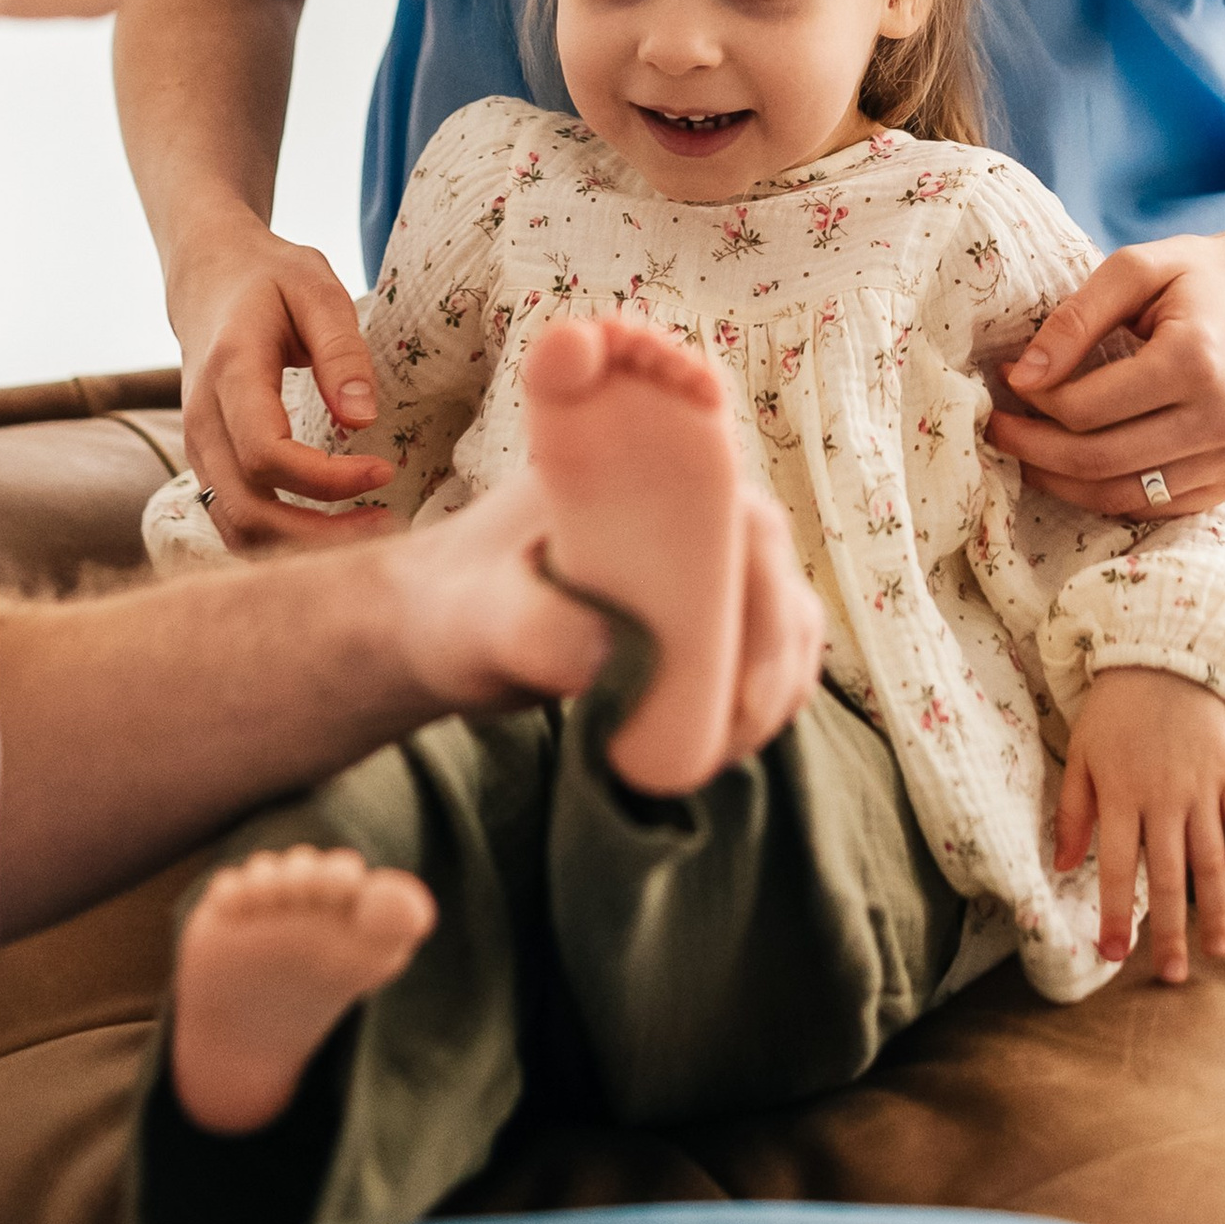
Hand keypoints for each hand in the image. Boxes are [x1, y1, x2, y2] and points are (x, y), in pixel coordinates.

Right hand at [168, 218, 396, 549]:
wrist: (208, 276)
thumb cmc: (269, 278)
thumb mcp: (316, 289)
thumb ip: (342, 350)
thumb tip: (363, 421)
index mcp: (230, 372)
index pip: (267, 453)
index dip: (327, 480)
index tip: (385, 469)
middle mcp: (201, 420)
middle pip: (248, 510)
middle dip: (319, 534)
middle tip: (387, 523)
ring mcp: (196, 447)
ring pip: (237, 527)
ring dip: (301, 546)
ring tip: (367, 530)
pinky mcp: (206, 461)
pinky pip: (235, 519)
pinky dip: (281, 538)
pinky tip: (331, 525)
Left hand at [385, 472, 822, 750]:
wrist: (442, 624)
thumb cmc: (456, 601)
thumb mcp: (479, 614)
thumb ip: (536, 630)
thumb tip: (618, 660)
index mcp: (644, 474)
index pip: (743, 518)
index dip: (766, 591)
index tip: (745, 682)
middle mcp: (684, 507)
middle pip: (773, 570)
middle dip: (774, 656)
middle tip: (733, 733)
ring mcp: (696, 560)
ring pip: (782, 612)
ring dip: (777, 681)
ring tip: (725, 749)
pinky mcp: (696, 610)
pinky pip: (764, 646)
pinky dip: (766, 693)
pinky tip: (729, 743)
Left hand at [989, 208, 1224, 516]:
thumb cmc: (1207, 276)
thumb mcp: (1139, 268)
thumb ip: (1077, 318)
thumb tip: (1022, 376)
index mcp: (1194, 362)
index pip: (1086, 408)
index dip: (1034, 401)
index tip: (1006, 378)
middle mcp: (1220, 421)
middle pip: (1098, 460)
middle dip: (1034, 449)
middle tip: (997, 427)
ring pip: (1122, 495)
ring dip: (1062, 481)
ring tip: (1027, 450)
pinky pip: (1156, 507)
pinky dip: (1107, 494)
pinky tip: (1077, 467)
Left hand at [1056, 668, 1224, 981]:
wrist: (1166, 652)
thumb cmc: (1116, 710)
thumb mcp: (1081, 753)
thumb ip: (1072, 811)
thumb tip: (1060, 867)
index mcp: (1121, 793)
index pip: (1117, 868)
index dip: (1114, 915)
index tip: (1111, 957)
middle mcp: (1164, 797)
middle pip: (1169, 877)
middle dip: (1169, 932)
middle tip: (1170, 977)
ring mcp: (1203, 787)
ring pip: (1212, 861)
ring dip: (1215, 911)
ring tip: (1217, 953)